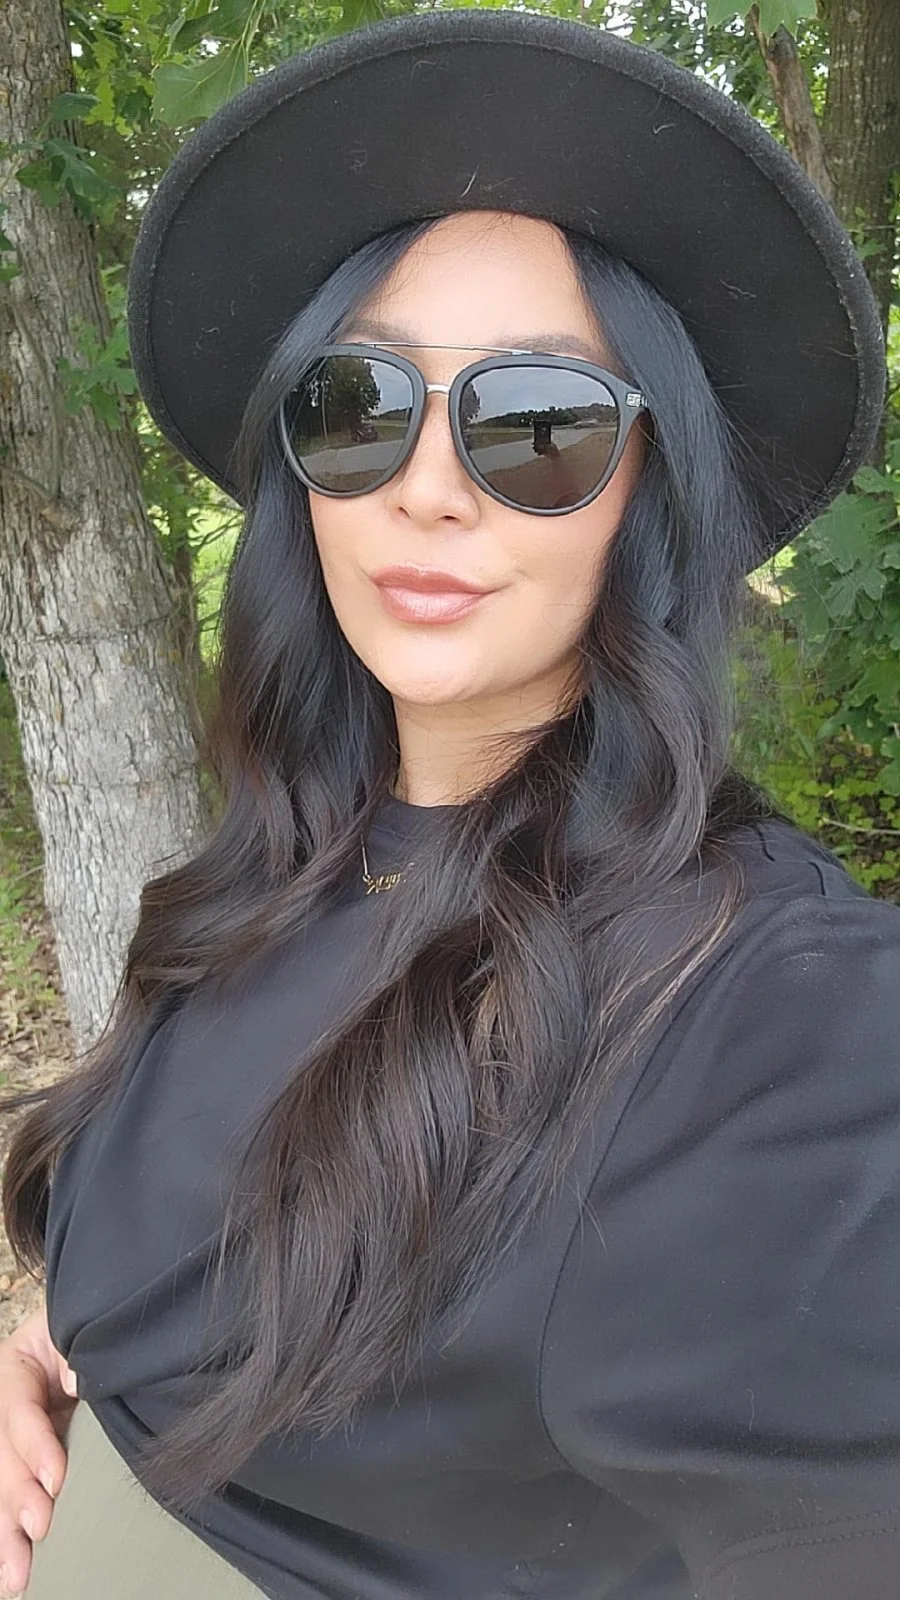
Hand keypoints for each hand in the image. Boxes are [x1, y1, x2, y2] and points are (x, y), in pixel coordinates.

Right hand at [0, 1301, 77, 1597]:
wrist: (97, 1335)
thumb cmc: (91, 1332)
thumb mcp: (81, 1335)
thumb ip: (79, 1358)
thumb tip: (75, 1382)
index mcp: (15, 1366)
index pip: (16, 1407)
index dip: (33, 1445)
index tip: (55, 1479)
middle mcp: (5, 1406)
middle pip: (2, 1455)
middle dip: (16, 1498)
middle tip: (37, 1531)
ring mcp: (11, 1438)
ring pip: (2, 1484)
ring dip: (5, 1531)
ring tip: (16, 1573)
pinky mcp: (23, 1464)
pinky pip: (11, 1495)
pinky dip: (8, 1533)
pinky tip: (10, 1568)